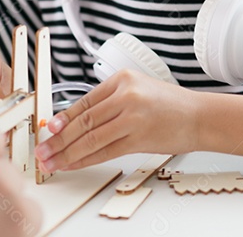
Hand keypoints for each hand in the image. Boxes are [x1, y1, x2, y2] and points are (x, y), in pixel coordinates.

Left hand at [34, 69, 198, 171]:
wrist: (199, 116)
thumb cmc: (169, 105)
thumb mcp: (137, 90)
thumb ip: (109, 102)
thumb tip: (74, 121)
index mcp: (122, 79)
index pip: (83, 102)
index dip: (61, 119)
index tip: (46, 131)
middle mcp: (125, 95)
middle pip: (83, 120)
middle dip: (58, 139)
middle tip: (42, 150)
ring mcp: (132, 116)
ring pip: (90, 137)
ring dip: (67, 152)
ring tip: (51, 161)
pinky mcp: (139, 137)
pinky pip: (105, 151)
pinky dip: (85, 160)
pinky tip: (72, 164)